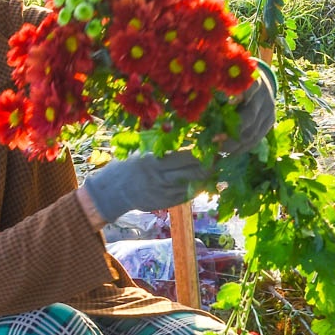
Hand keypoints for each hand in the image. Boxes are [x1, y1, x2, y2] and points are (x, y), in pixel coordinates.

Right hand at [82, 149, 209, 223]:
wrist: (113, 192)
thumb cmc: (128, 165)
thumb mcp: (141, 151)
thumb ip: (160, 145)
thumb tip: (182, 131)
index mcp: (154, 161)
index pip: (186, 156)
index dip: (204, 152)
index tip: (216, 144)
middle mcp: (161, 178)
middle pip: (195, 172)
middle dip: (211, 164)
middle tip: (221, 157)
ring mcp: (164, 192)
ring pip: (194, 185)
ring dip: (207, 177)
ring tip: (215, 167)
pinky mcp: (166, 203)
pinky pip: (188, 195)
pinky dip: (197, 187)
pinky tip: (203, 180)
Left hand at [213, 60, 277, 153]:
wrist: (263, 83)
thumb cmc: (238, 82)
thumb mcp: (230, 80)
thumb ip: (220, 91)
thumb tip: (199, 107)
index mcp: (253, 81)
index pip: (248, 91)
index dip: (236, 100)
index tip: (225, 106)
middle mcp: (263, 96)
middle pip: (249, 117)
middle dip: (231, 131)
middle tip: (214, 139)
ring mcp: (269, 110)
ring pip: (253, 132)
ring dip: (235, 143)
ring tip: (219, 148)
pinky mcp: (270, 121)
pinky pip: (257, 139)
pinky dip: (243, 147)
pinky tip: (230, 151)